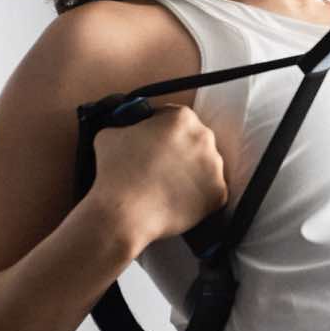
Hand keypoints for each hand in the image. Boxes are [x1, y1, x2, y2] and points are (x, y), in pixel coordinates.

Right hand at [90, 104, 226, 245]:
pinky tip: (176, 200)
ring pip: (204, 166)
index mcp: (182, 118)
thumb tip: (130, 128)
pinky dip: (196, 197)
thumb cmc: (116, 173)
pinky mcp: (219, 192)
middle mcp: (205, 137)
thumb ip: (128, 125)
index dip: (161, 131)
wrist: (125, 213)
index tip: (155, 142)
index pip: (175, 119)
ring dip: (190, 173)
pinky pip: (209, 192)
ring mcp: (215, 166)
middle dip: (179, 152)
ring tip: (165, 186)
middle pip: (194, 141)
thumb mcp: (110, 134)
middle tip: (159, 167)